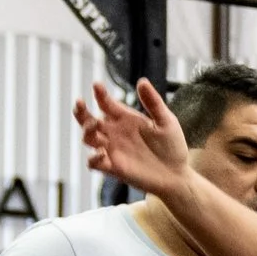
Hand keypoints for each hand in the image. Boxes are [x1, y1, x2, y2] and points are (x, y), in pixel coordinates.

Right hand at [76, 78, 191, 199]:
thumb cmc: (172, 146)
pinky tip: (102, 153)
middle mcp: (114, 133)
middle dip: (81, 111)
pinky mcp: (113, 167)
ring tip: (94, 124)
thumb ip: (153, 102)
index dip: (99, 94)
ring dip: (87, 131)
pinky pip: (94, 163)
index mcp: (125, 118)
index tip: (97, 85)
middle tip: (80, 103)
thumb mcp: (166, 121)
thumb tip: (142, 81)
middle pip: (89, 120)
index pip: (106, 103)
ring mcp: (112, 150)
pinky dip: (93, 158)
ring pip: (88, 138)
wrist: (177, 174)